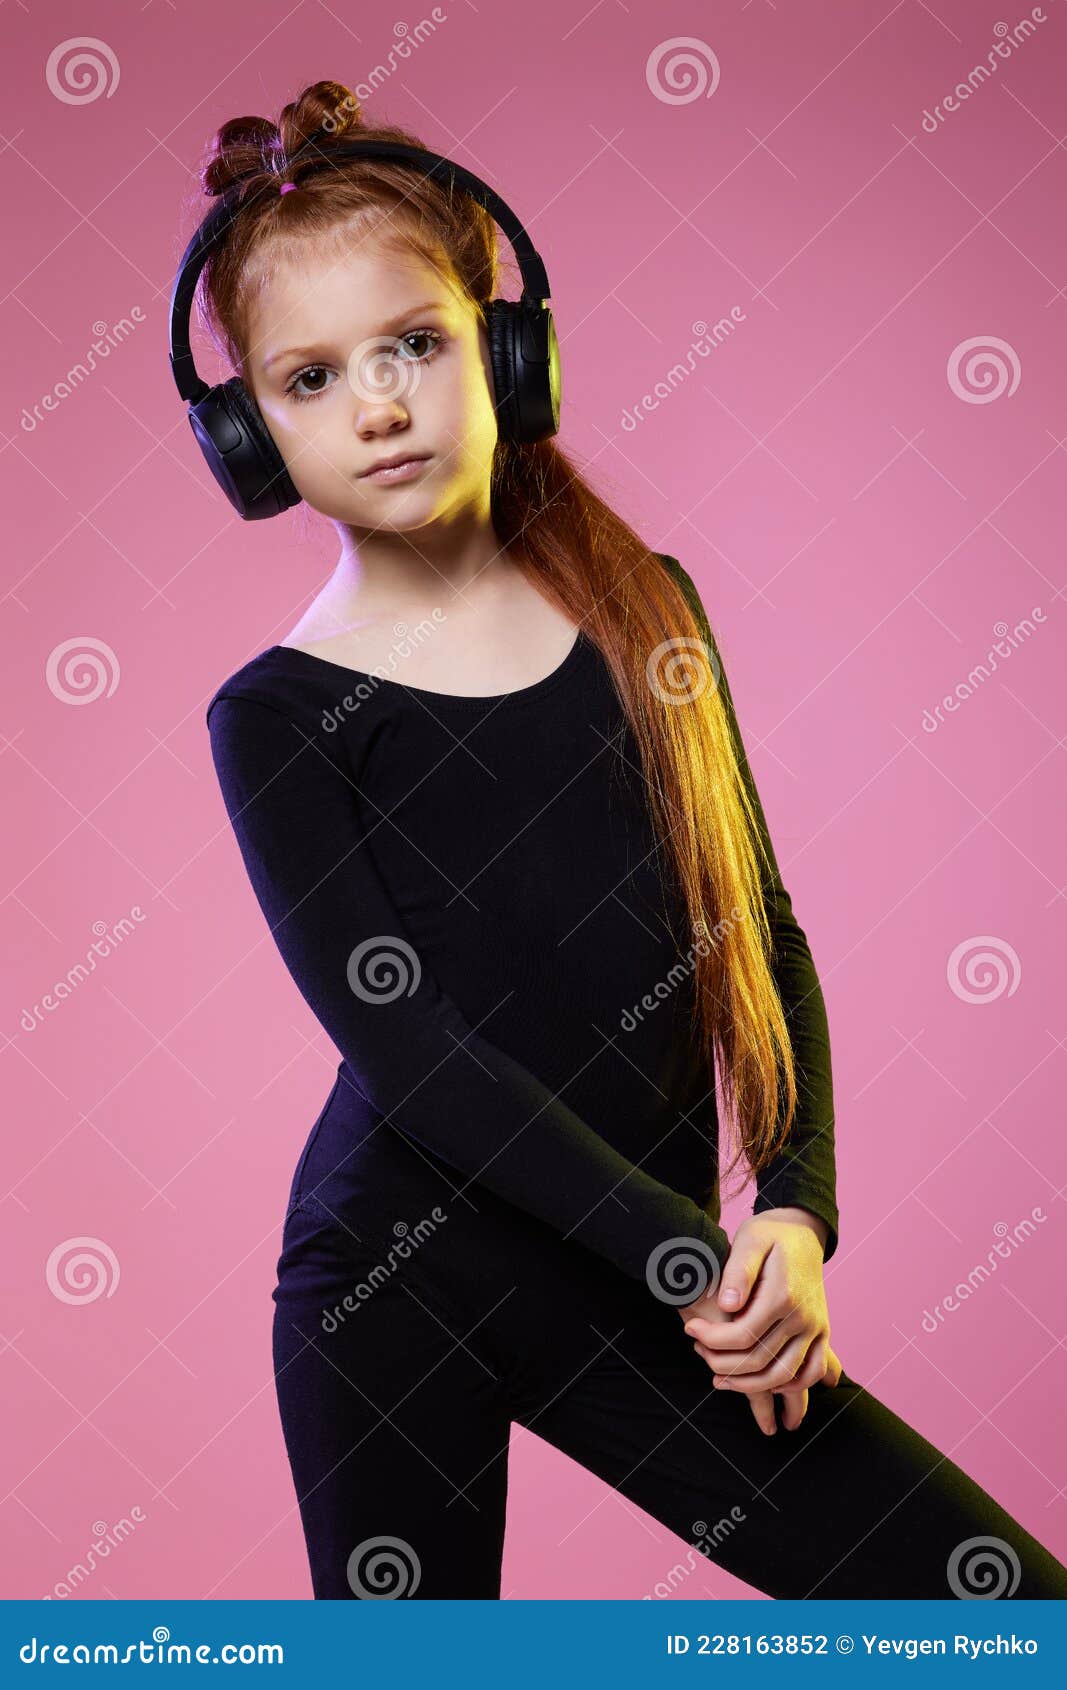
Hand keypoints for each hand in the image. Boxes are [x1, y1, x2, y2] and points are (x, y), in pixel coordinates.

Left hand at [681, 1209, 843, 1430]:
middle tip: (698, 1350)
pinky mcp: (822, 1334)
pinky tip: (760, 1383)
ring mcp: (816, 1328)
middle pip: (760, 1360)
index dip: (712, 1339)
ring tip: (719, 1377)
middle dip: (722, 1362)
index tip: (689, 1329)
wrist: (803, 1231)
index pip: (743, 1334)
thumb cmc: (770, 1234)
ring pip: (783, 1375)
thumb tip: (726, 1305)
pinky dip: (788, 1385)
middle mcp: (803, 1317)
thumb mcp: (750, 1239)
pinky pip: (810, 1372)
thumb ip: (738, 1271)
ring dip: (749, 1384)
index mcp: (783, 1295)